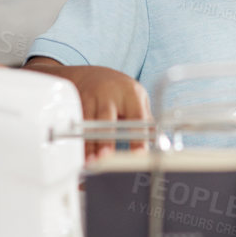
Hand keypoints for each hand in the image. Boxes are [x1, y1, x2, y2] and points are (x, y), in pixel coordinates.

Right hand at [25, 59, 150, 155]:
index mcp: (132, 94)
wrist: (95, 74)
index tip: (139, 155)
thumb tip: (157, 143)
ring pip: (90, 123)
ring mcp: (93, 97)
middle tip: (105, 158)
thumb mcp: (136, 100)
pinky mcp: (78, 102)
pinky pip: (78, 123)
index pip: (138, 117)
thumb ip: (145, 120)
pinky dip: (79, 140)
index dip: (138, 137)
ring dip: (90, 144)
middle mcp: (111, 94)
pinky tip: (80, 153)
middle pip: (108, 118)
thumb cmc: (121, 91)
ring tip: (90, 162)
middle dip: (106, 140)